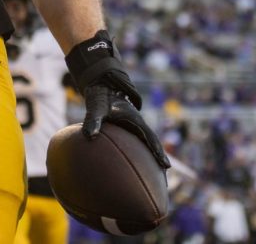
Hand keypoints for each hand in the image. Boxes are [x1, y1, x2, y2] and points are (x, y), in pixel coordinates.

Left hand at [66, 31, 169, 168]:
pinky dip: (139, 151)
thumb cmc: (99, 94)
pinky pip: (136, 140)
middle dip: (158, 156)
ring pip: (145, 142)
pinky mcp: (126, 126)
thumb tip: (88, 135)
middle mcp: (136, 123)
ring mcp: (132, 125)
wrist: (100, 82)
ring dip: (150, 154)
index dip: (158, 152)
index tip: (166, 165)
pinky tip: (135, 161)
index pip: (150, 138)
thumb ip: (92, 120)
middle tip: (167, 173)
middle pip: (151, 142)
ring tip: (156, 172)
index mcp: (134, 119)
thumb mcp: (96, 107)